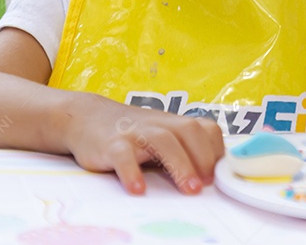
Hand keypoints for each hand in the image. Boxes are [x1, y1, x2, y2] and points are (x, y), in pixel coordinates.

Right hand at [61, 93, 224, 195]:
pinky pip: (123, 156)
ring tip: (189, 189)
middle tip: (208, 185)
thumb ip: (181, 150)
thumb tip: (209, 178)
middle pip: (189, 131)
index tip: (218, 174)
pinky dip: (132, 172)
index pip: (205, 128)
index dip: (216, 149)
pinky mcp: (111, 144)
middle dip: (203, 157)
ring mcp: (135, 132)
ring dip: (180, 164)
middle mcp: (157, 124)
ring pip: (162, 140)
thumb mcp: (160, 135)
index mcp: (173, 123)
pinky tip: (138, 189)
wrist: (87, 117)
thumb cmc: (131, 133)